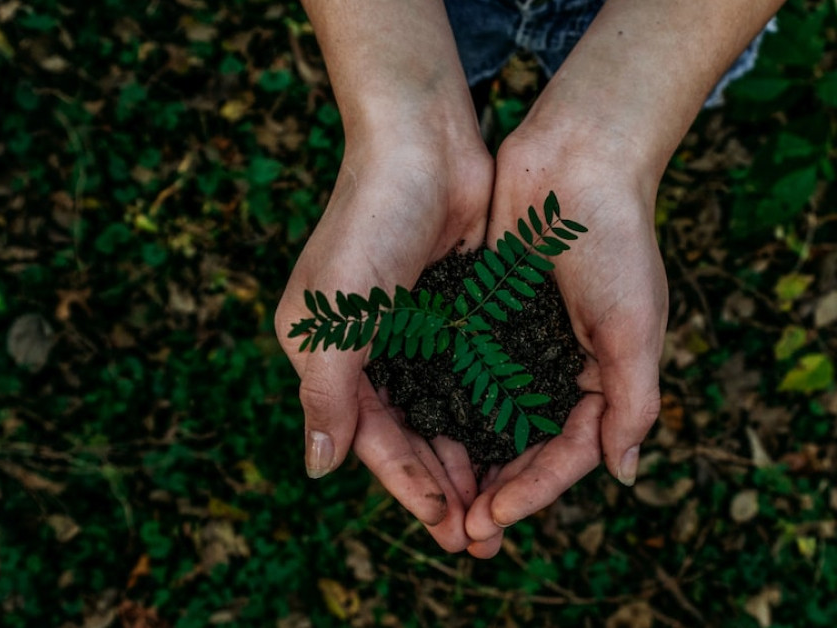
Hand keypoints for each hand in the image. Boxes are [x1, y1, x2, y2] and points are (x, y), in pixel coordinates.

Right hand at [275, 133, 492, 551]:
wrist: (423, 142)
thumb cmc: (369, 222)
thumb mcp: (336, 315)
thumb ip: (327, 394)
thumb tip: (318, 469)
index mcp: (327, 354)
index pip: (370, 437)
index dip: (407, 484)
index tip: (446, 524)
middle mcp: (368, 349)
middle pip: (409, 434)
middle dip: (443, 485)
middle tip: (481, 536)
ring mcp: (414, 331)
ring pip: (444, 413)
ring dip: (470, 458)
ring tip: (503, 504)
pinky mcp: (454, 311)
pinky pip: (472, 376)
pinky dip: (490, 411)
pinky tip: (517, 443)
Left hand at [464, 130, 667, 557]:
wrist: (577, 158)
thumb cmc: (616, 240)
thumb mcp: (634, 326)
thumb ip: (632, 402)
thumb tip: (623, 475)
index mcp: (603, 377)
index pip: (568, 453)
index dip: (533, 491)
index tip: (493, 518)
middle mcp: (560, 367)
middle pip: (525, 447)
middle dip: (496, 490)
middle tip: (460, 532)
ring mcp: (521, 342)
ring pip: (489, 418)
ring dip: (466, 459)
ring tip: (436, 499)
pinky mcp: (486, 314)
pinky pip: (464, 372)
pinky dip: (446, 404)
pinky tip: (417, 432)